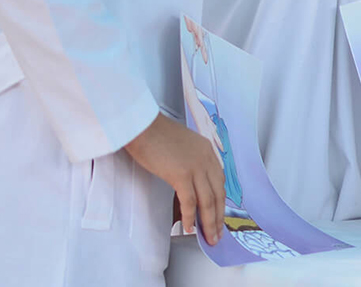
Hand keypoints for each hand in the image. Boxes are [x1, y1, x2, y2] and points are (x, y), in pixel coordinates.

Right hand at [124, 115, 225, 244]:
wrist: (140, 124)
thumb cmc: (152, 132)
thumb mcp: (180, 144)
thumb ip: (188, 160)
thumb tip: (187, 182)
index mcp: (206, 150)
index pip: (219, 181)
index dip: (220, 201)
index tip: (219, 215)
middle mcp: (206, 158)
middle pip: (218, 193)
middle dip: (218, 216)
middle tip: (217, 233)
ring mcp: (195, 166)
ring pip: (207, 201)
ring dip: (209, 222)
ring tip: (209, 237)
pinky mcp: (181, 174)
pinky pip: (189, 201)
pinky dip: (189, 216)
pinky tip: (188, 227)